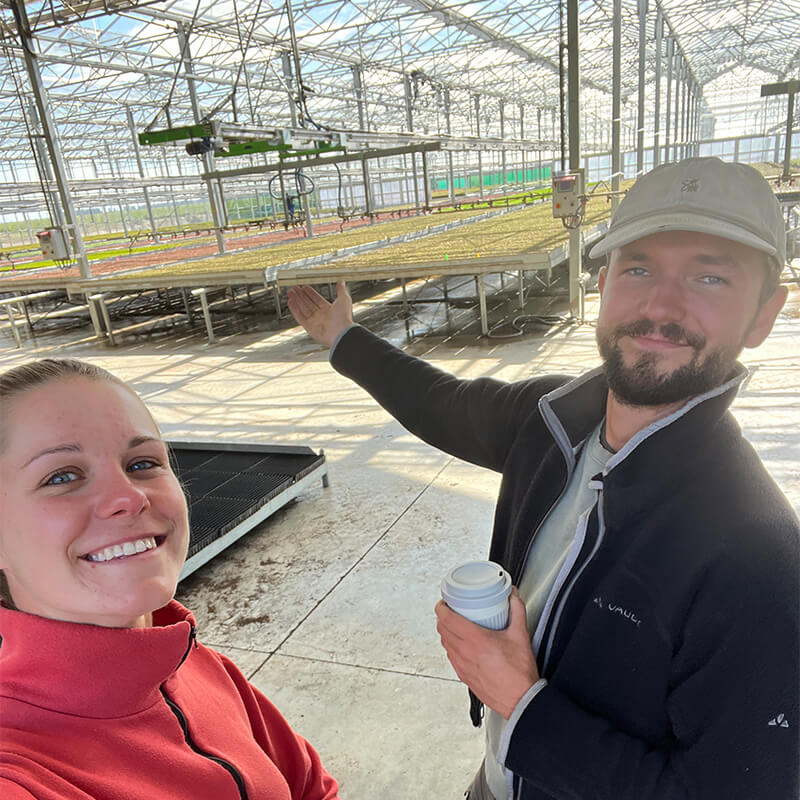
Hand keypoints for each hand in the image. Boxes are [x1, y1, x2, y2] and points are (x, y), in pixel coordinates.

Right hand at [287, 280, 352, 347]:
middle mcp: (321, 316)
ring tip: (290, 292)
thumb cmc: (344, 317)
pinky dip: (294, 310)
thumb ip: (341, 290)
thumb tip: (342, 282)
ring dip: (296, 300)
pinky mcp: (309, 327)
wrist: (340, 332)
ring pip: (303, 309)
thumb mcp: (344, 299)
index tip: (304, 287)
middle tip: (294, 288)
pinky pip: (300, 317)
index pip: (317, 299)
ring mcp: (315, 322)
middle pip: (308, 303)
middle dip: (300, 295)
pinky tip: (291, 302)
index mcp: (329, 309)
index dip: (310, 293)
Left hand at [435, 588, 539, 719]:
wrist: (521, 701)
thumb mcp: (520, 636)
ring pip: (445, 644)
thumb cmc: (519, 674)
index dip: (442, 608)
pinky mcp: (464, 677)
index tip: (444, 602)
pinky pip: (451, 658)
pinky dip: (451, 647)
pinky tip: (461, 646)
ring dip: (446, 632)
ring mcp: (463, 667)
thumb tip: (512, 597)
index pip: (447, 619)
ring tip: (454, 626)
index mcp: (476, 641)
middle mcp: (465, 654)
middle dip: (442, 618)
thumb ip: (517, 611)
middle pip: (442, 630)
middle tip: (449, 611)